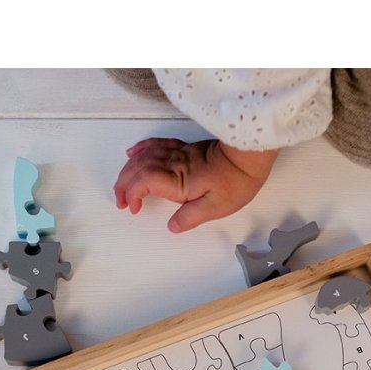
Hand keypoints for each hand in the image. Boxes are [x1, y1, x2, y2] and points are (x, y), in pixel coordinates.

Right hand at [114, 137, 276, 232]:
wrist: (249, 155)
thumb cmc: (236, 180)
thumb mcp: (216, 208)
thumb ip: (191, 217)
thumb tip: (173, 226)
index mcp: (179, 180)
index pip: (144, 182)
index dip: (133, 194)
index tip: (134, 208)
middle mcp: (174, 164)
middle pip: (138, 169)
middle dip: (123, 184)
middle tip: (121, 201)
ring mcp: (178, 154)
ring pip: (143, 157)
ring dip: (128, 170)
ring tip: (122, 185)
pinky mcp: (185, 149)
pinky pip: (157, 144)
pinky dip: (141, 148)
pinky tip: (133, 153)